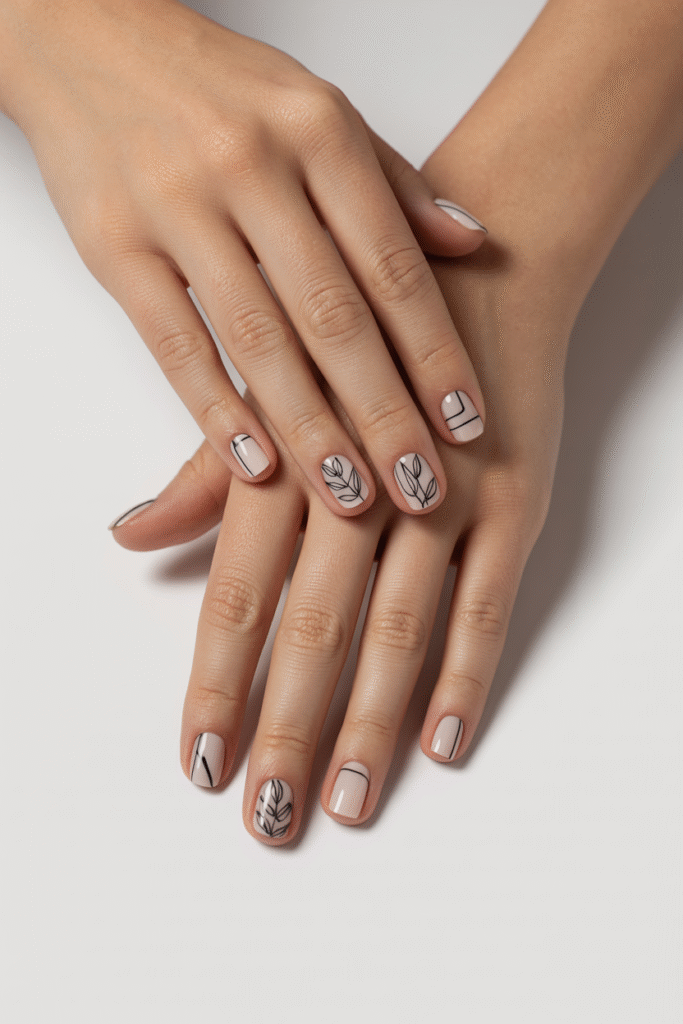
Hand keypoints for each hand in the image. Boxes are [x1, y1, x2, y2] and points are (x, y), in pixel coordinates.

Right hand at [0, 0, 487, 515]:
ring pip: (257, 341)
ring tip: (351, 499)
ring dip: (310, 431)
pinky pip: (174, 344)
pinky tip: (255, 466)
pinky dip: (215, 413)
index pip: (392, 266)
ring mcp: (178, 208)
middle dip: (384, 413)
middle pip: (334, 316)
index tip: (466, 424)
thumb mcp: (321, 112)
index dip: (434, 353)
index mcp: (317, 132)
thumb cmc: (220, 88)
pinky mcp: (116, 248)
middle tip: (423, 487)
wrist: (93, 40)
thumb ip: (396, 185)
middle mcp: (252, 167)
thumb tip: (471, 245)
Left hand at [112, 244, 565, 842]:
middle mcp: (361, 485)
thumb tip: (128, 533)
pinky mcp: (516, 502)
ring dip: (369, 722)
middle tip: (268, 818)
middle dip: (286, 728)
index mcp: (291, 462)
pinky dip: (467, 675)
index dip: (217, 685)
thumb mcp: (269, 391)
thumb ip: (203, 475)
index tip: (201, 763)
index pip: (239, 596)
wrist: (480, 270)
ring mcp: (445, 496)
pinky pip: (489, 602)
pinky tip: (443, 742)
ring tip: (344, 802)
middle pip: (313, 628)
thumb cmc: (362, 339)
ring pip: (398, 627)